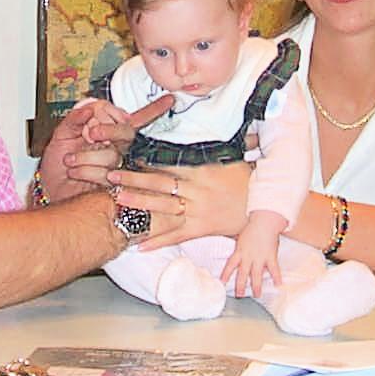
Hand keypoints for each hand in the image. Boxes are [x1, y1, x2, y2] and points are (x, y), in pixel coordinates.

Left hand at [39, 94, 173, 200]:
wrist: (51, 192)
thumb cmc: (57, 168)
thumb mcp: (61, 137)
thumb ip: (73, 120)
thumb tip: (89, 107)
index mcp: (108, 134)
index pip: (133, 119)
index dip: (153, 109)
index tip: (170, 100)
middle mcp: (116, 149)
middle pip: (127, 133)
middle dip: (109, 130)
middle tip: (91, 134)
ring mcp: (117, 167)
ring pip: (113, 154)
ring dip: (87, 155)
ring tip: (70, 161)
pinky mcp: (114, 186)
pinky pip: (106, 173)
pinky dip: (86, 170)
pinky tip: (75, 172)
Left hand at [108, 160, 251, 248]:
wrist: (262, 210)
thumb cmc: (245, 181)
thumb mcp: (228, 159)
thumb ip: (207, 150)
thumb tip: (193, 130)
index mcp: (202, 170)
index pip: (169, 163)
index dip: (147, 160)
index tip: (127, 155)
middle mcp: (197, 190)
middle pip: (160, 183)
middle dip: (134, 179)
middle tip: (111, 175)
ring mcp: (197, 211)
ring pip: (163, 208)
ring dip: (139, 204)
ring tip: (117, 200)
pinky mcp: (200, 229)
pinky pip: (176, 235)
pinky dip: (158, 241)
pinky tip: (139, 245)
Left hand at [221, 216, 284, 297]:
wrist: (264, 222)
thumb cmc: (252, 229)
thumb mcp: (241, 240)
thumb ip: (240, 250)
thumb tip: (236, 259)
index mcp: (239, 251)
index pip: (230, 265)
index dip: (225, 274)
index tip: (221, 283)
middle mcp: (248, 256)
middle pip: (242, 274)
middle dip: (240, 286)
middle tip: (239, 295)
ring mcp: (259, 257)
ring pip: (256, 275)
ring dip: (256, 286)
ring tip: (257, 295)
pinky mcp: (270, 256)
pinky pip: (274, 269)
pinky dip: (277, 277)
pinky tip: (278, 285)